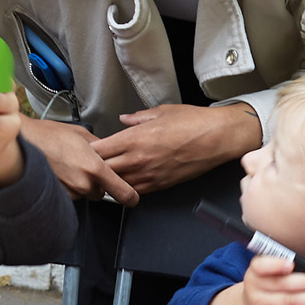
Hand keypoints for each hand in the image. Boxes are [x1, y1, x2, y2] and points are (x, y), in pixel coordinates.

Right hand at [21, 115, 137, 204]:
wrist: (21, 142)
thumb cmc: (47, 135)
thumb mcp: (81, 134)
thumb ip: (102, 147)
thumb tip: (112, 153)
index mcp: (95, 168)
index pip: (124, 193)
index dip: (131, 197)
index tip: (132, 196)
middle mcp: (83, 183)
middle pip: (102, 193)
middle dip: (99, 183)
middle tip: (87, 167)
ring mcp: (69, 191)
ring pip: (86, 193)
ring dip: (83, 184)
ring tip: (70, 166)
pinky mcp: (58, 194)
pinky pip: (71, 194)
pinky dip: (69, 185)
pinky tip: (61, 171)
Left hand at [95, 103, 262, 196]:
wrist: (218, 138)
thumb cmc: (193, 122)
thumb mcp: (160, 112)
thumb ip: (137, 118)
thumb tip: (123, 119)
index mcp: (133, 139)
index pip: (98, 151)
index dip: (88, 151)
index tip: (86, 149)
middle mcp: (137, 159)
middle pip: (103, 170)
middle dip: (94, 167)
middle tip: (91, 164)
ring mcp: (149, 175)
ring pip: (117, 184)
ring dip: (110, 180)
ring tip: (106, 174)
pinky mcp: (161, 185)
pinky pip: (136, 191)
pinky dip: (127, 187)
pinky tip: (126, 181)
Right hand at [211, 252, 304, 304]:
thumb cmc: (268, 283)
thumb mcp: (274, 271)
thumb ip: (297, 264)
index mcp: (255, 270)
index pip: (261, 266)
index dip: (276, 265)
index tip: (291, 264)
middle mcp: (256, 287)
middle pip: (281, 284)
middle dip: (304, 283)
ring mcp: (265, 304)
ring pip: (291, 302)